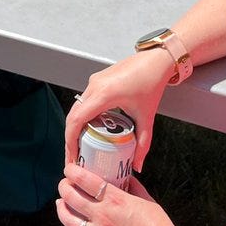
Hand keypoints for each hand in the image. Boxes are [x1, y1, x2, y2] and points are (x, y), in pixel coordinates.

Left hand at [56, 164, 185, 225]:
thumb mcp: (146, 201)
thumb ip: (134, 187)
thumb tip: (126, 177)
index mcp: (115, 200)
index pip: (85, 180)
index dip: (72, 171)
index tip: (69, 168)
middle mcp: (102, 216)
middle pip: (71, 196)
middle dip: (63, 187)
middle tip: (64, 183)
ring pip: (68, 218)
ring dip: (61, 208)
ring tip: (61, 202)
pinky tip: (71, 224)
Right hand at [65, 50, 174, 171]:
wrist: (155, 60)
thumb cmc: (151, 82)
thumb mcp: (147, 117)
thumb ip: (143, 143)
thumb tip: (138, 165)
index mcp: (104, 94)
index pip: (77, 119)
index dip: (70, 140)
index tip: (72, 156)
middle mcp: (94, 86)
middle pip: (73, 115)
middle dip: (70, 138)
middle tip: (73, 157)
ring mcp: (94, 81)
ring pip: (77, 108)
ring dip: (75, 127)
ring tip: (79, 146)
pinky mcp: (97, 80)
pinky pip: (84, 101)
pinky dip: (83, 116)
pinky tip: (90, 129)